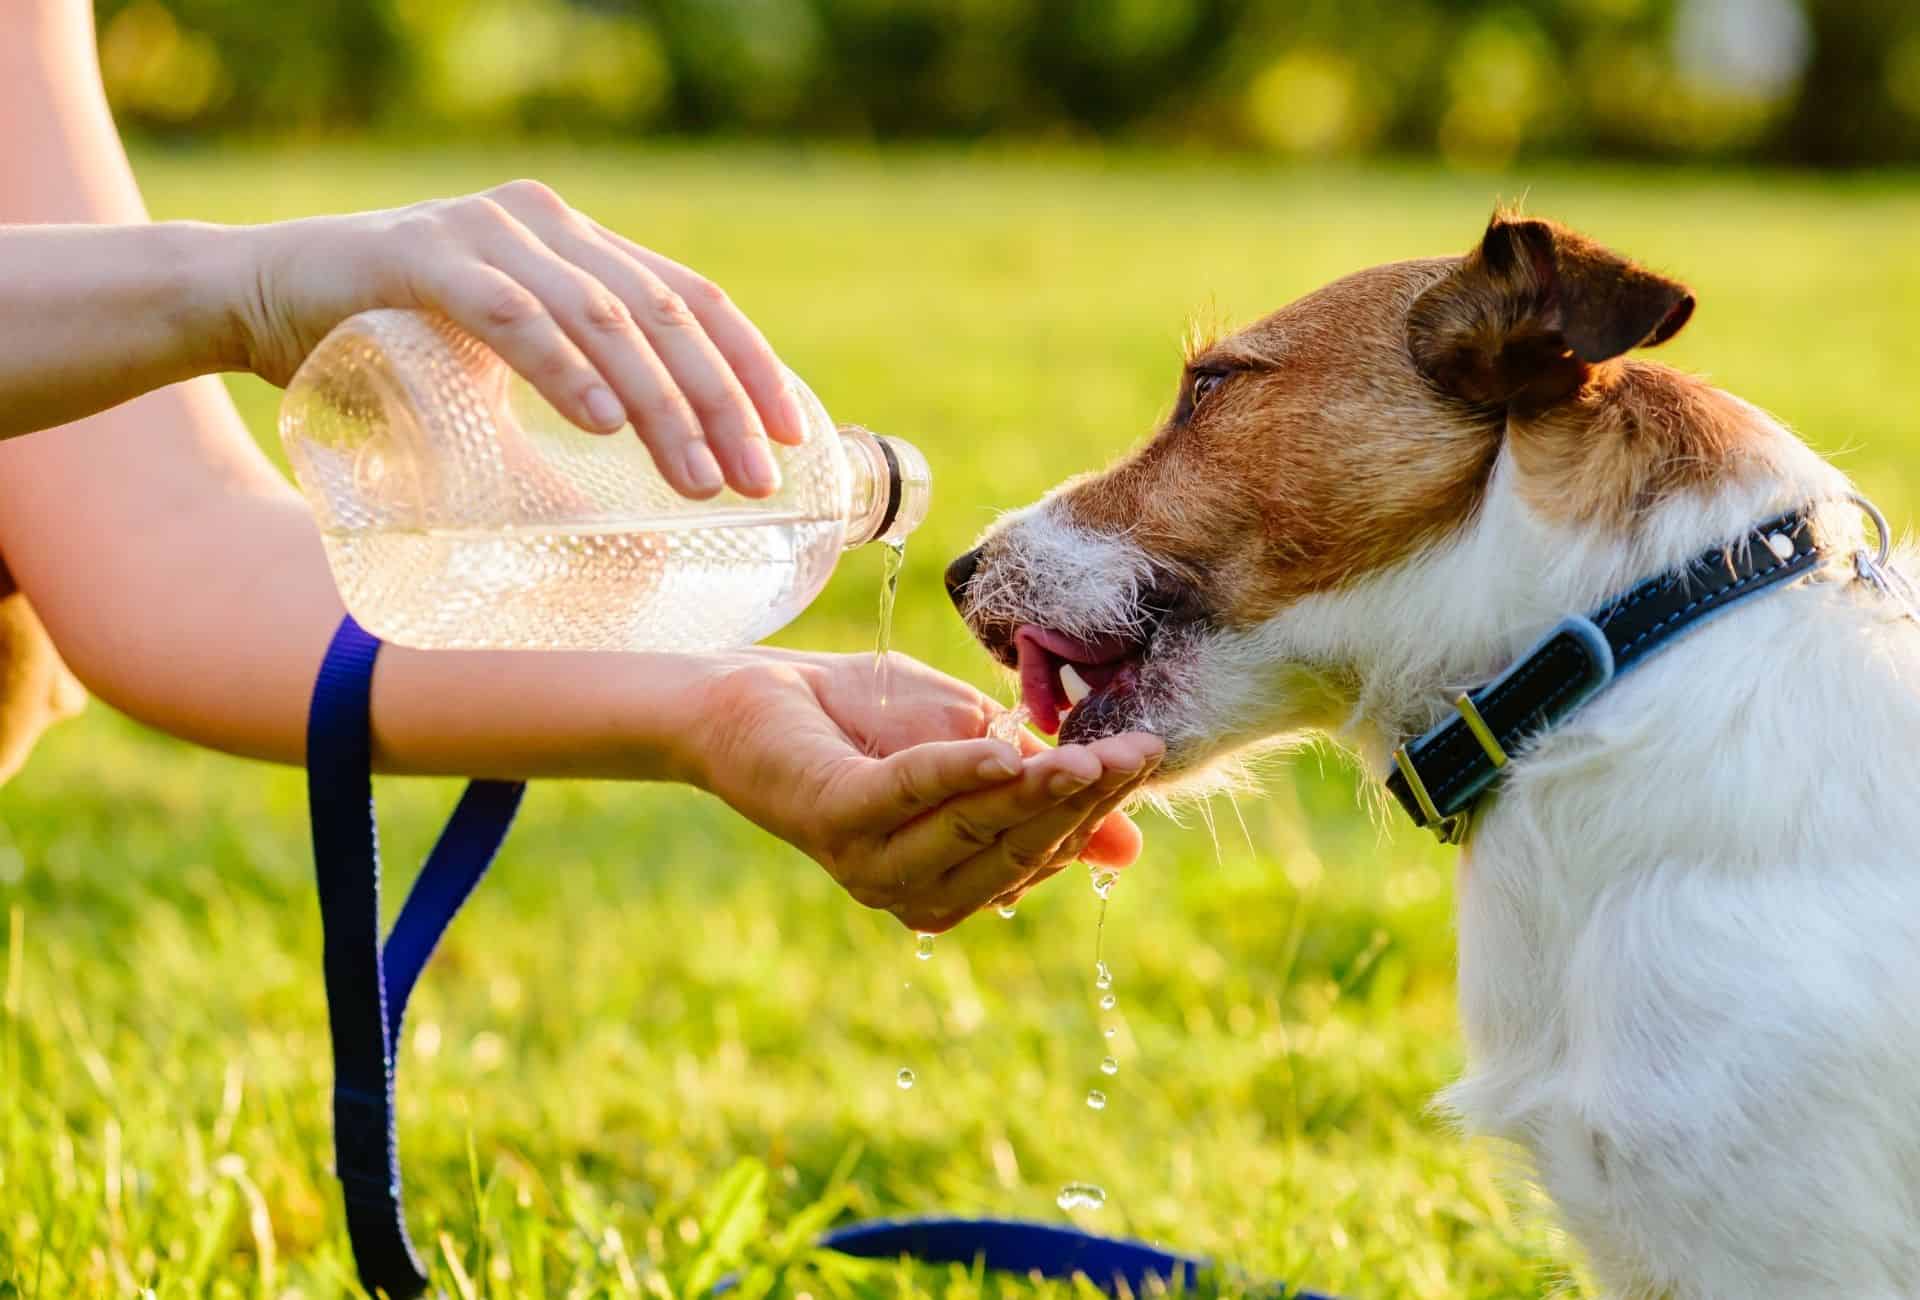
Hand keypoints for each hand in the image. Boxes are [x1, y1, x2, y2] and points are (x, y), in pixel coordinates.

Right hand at [228, 179, 803, 498]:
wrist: (252, 302)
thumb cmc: (387, 354)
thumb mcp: (503, 385)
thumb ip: (572, 413)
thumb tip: (645, 532)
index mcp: (578, 247)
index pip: (692, 300)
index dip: (750, 367)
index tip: (790, 440)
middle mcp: (546, 227)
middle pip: (663, 314)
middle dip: (719, 405)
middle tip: (753, 482)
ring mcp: (485, 232)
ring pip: (602, 318)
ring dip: (659, 405)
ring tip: (697, 478)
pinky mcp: (419, 256)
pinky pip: (510, 312)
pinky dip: (564, 369)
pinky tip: (605, 424)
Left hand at [686, 649, 1162, 932]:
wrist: (752, 692)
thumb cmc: (864, 716)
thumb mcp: (974, 747)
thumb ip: (1039, 787)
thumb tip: (1129, 847)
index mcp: (951, 880)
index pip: (1044, 851)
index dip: (1097, 806)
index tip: (1147, 754)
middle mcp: (913, 890)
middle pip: (1019, 847)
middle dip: (1083, 800)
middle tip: (1136, 750)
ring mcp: (871, 861)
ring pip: (975, 829)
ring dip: (1036, 791)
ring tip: (1089, 757)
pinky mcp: (835, 817)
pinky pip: (910, 796)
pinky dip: (959, 773)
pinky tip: (1005, 754)